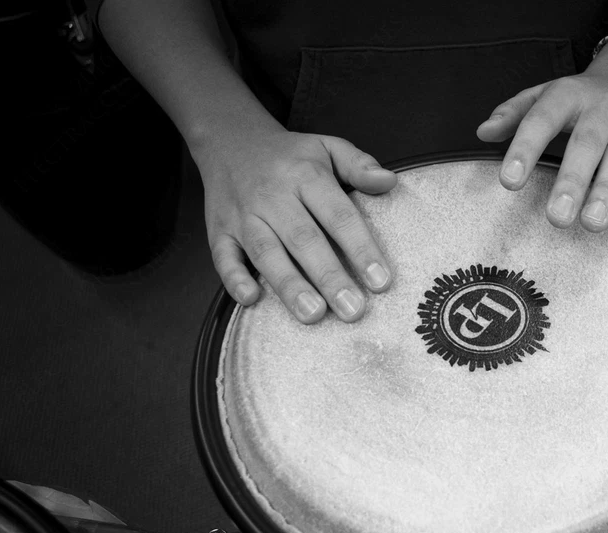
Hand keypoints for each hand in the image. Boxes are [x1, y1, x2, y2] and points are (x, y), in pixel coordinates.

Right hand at [193, 127, 396, 322]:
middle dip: (329, 277)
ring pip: (266, 252)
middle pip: (304, 240)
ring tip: (313, 315)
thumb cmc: (290, 155)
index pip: (339, 216)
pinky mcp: (219, 230)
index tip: (381, 282)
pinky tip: (251, 299)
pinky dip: (234, 278)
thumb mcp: (327, 147)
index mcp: (305, 176)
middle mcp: (273, 196)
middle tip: (353, 310)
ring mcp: (243, 215)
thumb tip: (389, 182)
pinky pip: (222, 256)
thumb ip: (359, 165)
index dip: (361, 249)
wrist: (230, 141)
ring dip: (289, 285)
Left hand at [476, 43, 607, 230]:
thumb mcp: (543, 96)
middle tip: (557, 217)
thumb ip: (513, 113)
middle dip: (573, 179)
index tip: (509, 182)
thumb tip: (483, 132)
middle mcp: (605, 104)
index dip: (525, 148)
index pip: (542, 118)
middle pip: (589, 140)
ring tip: (592, 224)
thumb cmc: (580, 98)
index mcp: (568, 93)